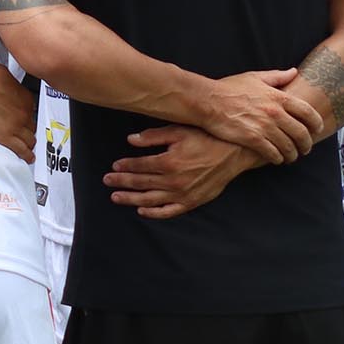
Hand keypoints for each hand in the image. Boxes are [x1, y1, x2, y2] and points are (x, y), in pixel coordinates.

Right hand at [0, 55, 34, 157]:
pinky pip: (21, 150)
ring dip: (29, 144)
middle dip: (29, 131)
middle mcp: (23, 112)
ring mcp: (14, 125)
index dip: (27, 117)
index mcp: (25, 97)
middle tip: (25, 134)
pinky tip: (27, 158)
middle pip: (32, 127)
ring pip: (29, 140)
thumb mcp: (3, 74)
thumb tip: (8, 88)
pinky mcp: (3, 137)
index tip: (23, 119)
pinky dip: (26, 155)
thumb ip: (11, 86)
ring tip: (28, 149)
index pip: (32, 111)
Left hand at [106, 125, 254, 218]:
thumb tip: (130, 140)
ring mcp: (183, 194)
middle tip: (107, 181)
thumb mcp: (180, 131)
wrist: (236, 153)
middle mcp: (174, 181)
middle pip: (141, 183)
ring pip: (150, 200)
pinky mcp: (192, 202)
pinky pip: (169, 211)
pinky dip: (154, 213)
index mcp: (170, 162)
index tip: (114, 165)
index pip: (139, 166)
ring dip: (131, 199)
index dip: (125, 166)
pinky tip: (141, 210)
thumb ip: (154, 136)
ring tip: (116, 197)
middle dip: (121, 182)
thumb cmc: (207, 138)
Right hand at [197, 69, 316, 162]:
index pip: (308, 112)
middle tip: (306, 148)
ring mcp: (265, 127)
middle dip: (306, 143)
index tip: (317, 130)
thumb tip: (294, 72)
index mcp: (279, 97)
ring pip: (288, 146)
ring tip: (291, 157)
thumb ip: (277, 76)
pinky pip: (272, 153)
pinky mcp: (253, 139)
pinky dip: (277, 158)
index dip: (316, 123)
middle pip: (301, 133)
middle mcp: (275, 113)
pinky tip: (277, 159)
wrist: (208, 101)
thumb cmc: (229, 88)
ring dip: (293, 154)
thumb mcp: (255, 77)